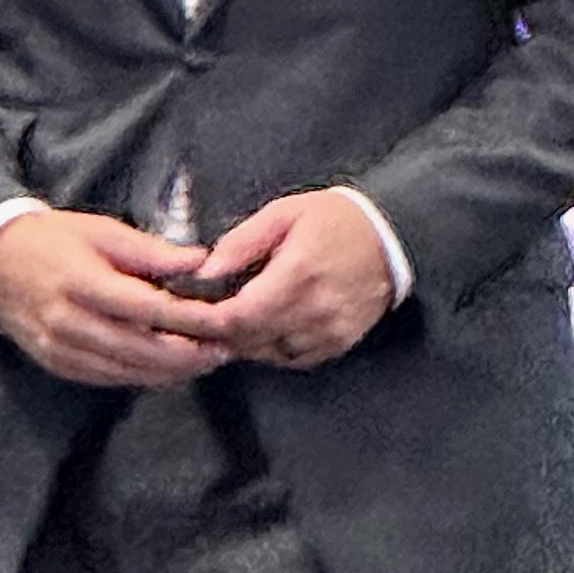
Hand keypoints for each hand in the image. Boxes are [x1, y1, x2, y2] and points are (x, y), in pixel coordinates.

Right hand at [0, 210, 233, 388]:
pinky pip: (109, 378)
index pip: (148, 309)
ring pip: (127, 370)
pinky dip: (143, 376)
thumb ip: (152, 251)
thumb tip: (202, 261)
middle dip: (188, 355)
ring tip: (206, 362)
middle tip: (225, 350)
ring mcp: (61, 349)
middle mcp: (70, 322)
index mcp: (82, 282)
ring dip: (171, 371)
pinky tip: (169, 370)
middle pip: (141, 349)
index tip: (223, 321)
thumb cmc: (55, 240)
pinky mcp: (58, 364)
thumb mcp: (103, 231)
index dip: (189, 320)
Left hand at [196, 191, 398, 369]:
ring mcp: (329, 332)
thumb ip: (241, 243)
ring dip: (243, 341)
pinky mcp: (338, 343)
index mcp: (297, 274)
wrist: (390, 238)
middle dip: (217, 333)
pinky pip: (291, 358)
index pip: (238, 316)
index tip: (183, 315)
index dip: (205, 321)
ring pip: (267, 353)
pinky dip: (270, 347)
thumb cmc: (334, 221)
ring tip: (231, 318)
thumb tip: (205, 272)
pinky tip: (264, 326)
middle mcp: (314, 310)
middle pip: (248, 339)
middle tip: (198, 317)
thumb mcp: (283, 214)